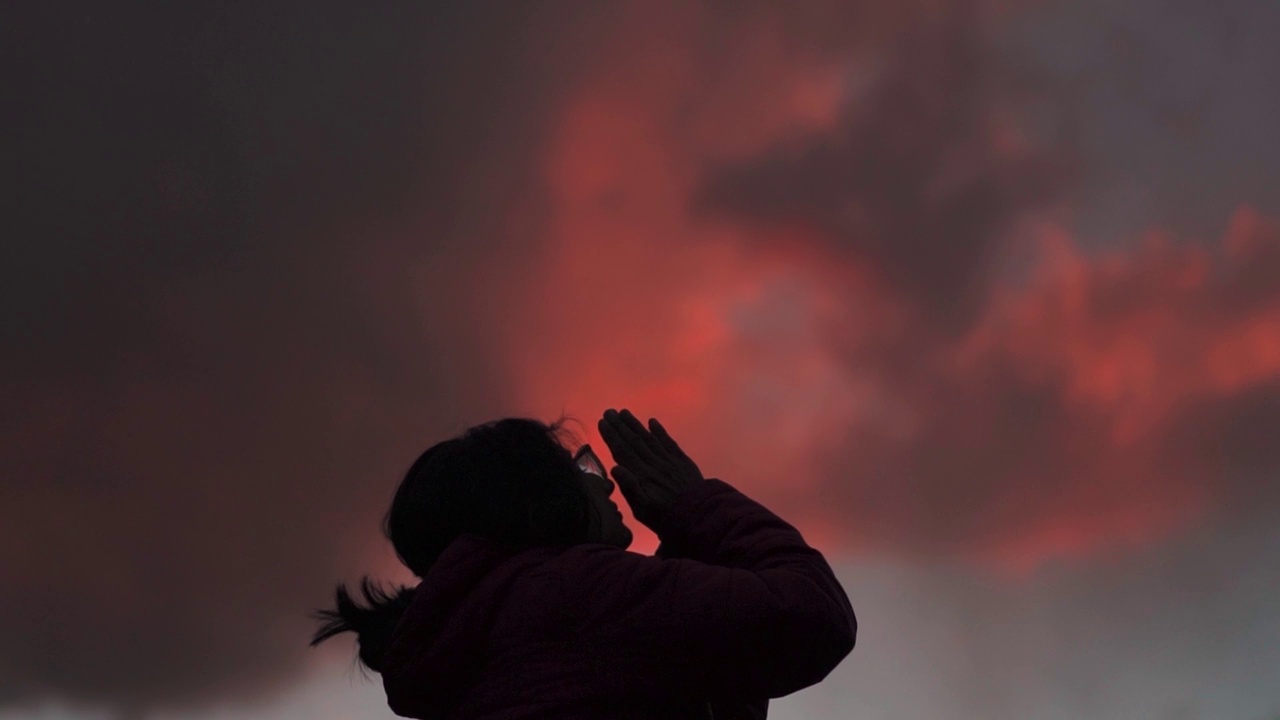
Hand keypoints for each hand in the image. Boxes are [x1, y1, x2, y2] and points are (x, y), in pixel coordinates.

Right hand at [597, 408, 703, 532]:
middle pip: (634, 441)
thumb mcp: (642, 510)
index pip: (623, 451)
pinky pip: (669, 442)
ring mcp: (669, 461)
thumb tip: (615, 468)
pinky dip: (660, 431)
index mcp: (642, 476)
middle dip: (620, 426)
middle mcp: (654, 464)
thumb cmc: (666, 518)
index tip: (603, 422)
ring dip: (636, 425)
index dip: (612, 436)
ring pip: (649, 438)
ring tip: (624, 412)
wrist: (699, 517)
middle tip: (609, 411)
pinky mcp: (682, 461)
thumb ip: (629, 488)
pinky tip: (652, 421)